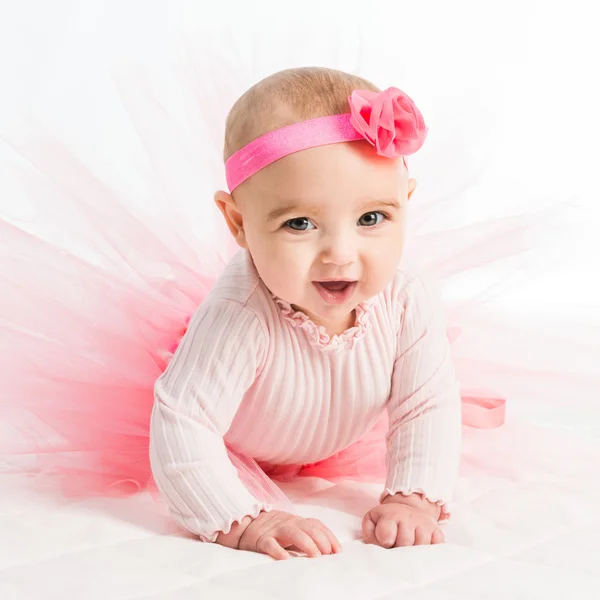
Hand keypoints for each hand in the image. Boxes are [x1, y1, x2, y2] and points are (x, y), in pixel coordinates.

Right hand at [217, 510, 341, 559]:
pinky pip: (270, 544)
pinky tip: (286, 560)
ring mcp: (275, 530)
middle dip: (321, 540)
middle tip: (329, 554)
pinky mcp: (261, 539)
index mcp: (297, 520)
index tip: (337, 550)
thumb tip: (327, 549)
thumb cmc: (273, 530)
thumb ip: (305, 534)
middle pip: (308, 527)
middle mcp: (288, 522)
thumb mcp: (291, 528)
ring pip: (293, 533)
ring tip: (315, 556)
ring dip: (307, 543)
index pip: (317, 525)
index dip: (329, 536)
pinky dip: (279, 551)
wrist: (244, 524)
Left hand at [362, 502, 443, 547]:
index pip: (387, 535)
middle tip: (397, 545)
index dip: (385, 543)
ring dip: (414, 552)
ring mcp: (424, 522)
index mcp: (390, 514)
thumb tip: (381, 550)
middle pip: (405, 542)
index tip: (386, 542)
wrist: (404, 511)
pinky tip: (420, 547)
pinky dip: (430, 551)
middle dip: (400, 548)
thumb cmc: (386, 522)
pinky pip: (437, 546)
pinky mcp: (437, 530)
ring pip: (421, 546)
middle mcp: (409, 516)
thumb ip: (370, 537)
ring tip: (408, 546)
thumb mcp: (372, 524)